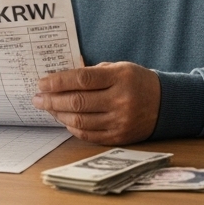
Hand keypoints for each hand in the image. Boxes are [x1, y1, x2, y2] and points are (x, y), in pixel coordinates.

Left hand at [32, 61, 160, 144]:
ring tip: (48, 108)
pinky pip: (89, 135)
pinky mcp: (119, 137)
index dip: (58, 81)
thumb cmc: (137, 81)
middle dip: (52, 100)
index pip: (82, 79)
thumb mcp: (119, 68)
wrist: (166, 104)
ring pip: (81, 120)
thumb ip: (93, 72)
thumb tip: (61, 77)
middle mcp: (120, 100)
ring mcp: (120, 121)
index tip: (42, 82)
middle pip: (78, 102)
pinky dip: (73, 128)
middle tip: (37, 98)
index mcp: (120, 78)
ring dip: (59, 114)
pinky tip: (65, 120)